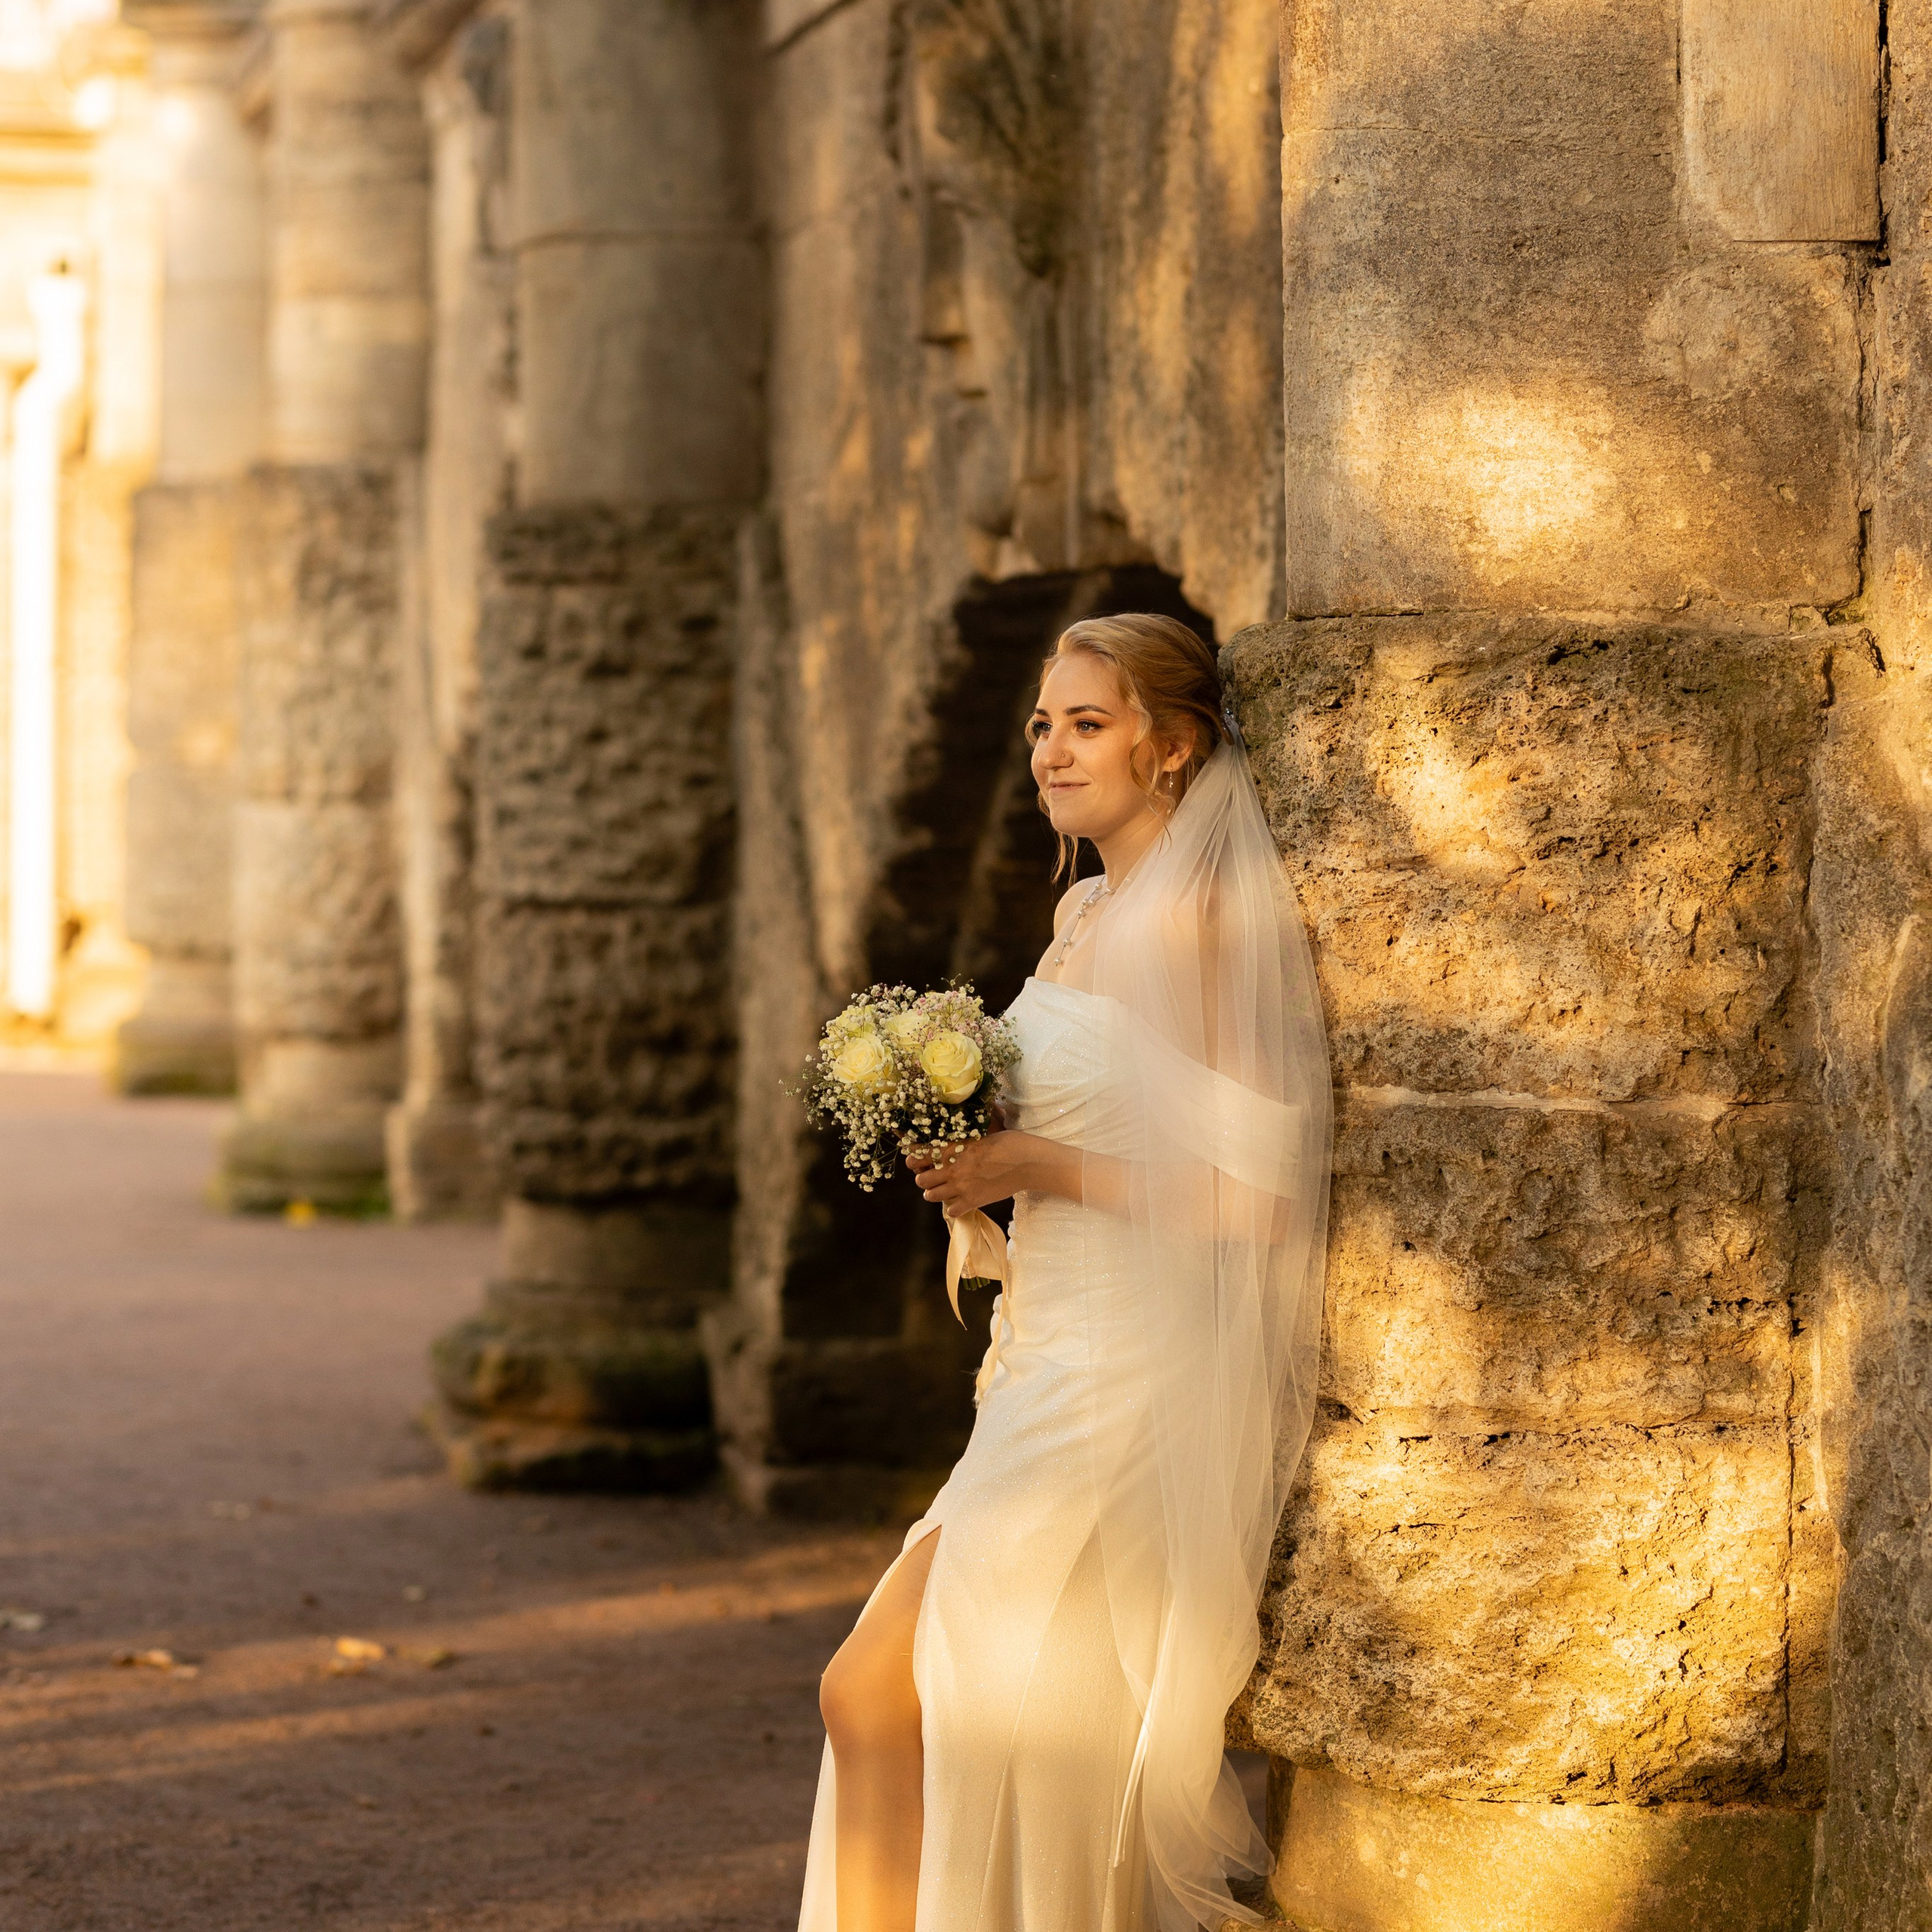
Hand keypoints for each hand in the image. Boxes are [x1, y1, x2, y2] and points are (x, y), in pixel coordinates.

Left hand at [906, 1131, 1029, 1213]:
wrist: (1026, 1162)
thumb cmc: (1007, 1143)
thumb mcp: (979, 1135)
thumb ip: (960, 1142)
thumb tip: (950, 1142)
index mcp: (952, 1148)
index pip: (917, 1155)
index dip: (914, 1160)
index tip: (917, 1162)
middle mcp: (952, 1168)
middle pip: (921, 1180)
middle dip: (924, 1178)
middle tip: (933, 1177)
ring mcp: (961, 1186)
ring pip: (931, 1196)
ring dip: (935, 1193)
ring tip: (944, 1190)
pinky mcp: (973, 1201)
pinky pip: (950, 1211)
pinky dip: (953, 1207)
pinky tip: (960, 1201)